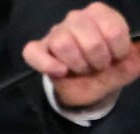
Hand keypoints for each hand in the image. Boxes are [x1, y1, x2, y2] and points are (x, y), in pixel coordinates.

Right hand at [22, 2, 139, 108]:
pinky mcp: (37, 49)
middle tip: (98, 67)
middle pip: (88, 37)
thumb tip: (138, 47)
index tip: (117, 59)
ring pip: (63, 43)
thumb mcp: (126, 65)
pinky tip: (61, 72)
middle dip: (97, 60)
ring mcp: (55, 33)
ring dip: (76, 64)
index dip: (117, 51)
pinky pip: (34, 52)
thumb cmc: (106, 71)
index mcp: (100, 14)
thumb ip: (135, 57)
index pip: (112, 29)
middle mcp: (76, 18)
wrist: (84, 89)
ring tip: (81, 70)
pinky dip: (48, 65)